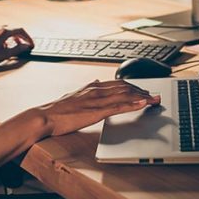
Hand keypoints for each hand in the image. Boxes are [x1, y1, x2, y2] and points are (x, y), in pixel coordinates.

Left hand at [0, 27, 33, 66]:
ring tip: (17, 46)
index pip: (21, 30)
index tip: (31, 44)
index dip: (28, 38)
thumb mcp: (5, 54)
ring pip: (8, 31)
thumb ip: (18, 49)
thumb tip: (26, 46)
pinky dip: (7, 39)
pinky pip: (2, 34)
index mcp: (4, 32)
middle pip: (15, 30)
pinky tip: (5, 47)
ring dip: (15, 38)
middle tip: (26, 45)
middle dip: (22, 37)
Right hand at [36, 79, 160, 136]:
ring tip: (154, 99)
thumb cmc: (56, 110)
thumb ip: (86, 89)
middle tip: (153, 95)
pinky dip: (133, 104)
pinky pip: (118, 106)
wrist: (44, 116)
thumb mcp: (73, 95)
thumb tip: (94, 81)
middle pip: (124, 87)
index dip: (132, 86)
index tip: (142, 90)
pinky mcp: (96, 111)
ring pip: (124, 95)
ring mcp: (96, 100)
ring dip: (142, 96)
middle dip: (141, 90)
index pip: (117, 83)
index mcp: (91, 86)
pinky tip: (142, 104)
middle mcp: (95, 90)